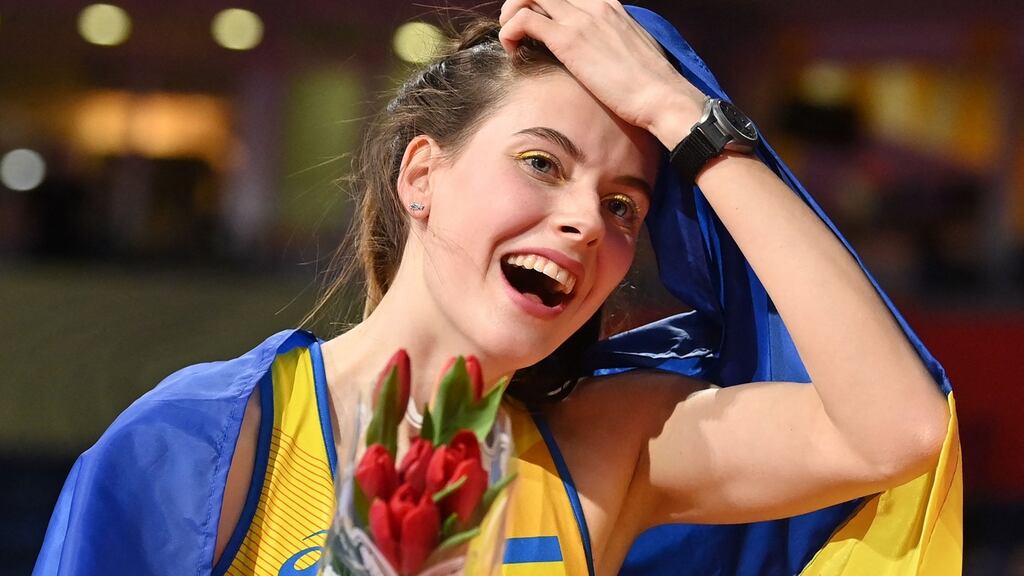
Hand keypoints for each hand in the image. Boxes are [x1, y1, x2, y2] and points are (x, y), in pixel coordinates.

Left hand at [498, 0, 705, 145]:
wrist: (662, 97)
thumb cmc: (652, 85)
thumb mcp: (633, 50)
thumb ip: (614, 42)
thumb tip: (605, 56)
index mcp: (610, 6)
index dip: (546, 5)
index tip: (537, 26)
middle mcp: (595, 5)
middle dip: (522, 3)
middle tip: (518, 29)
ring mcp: (581, 20)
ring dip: (511, 14)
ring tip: (511, 39)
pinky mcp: (568, 40)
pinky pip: (524, 20)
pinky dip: (510, 31)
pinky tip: (512, 52)